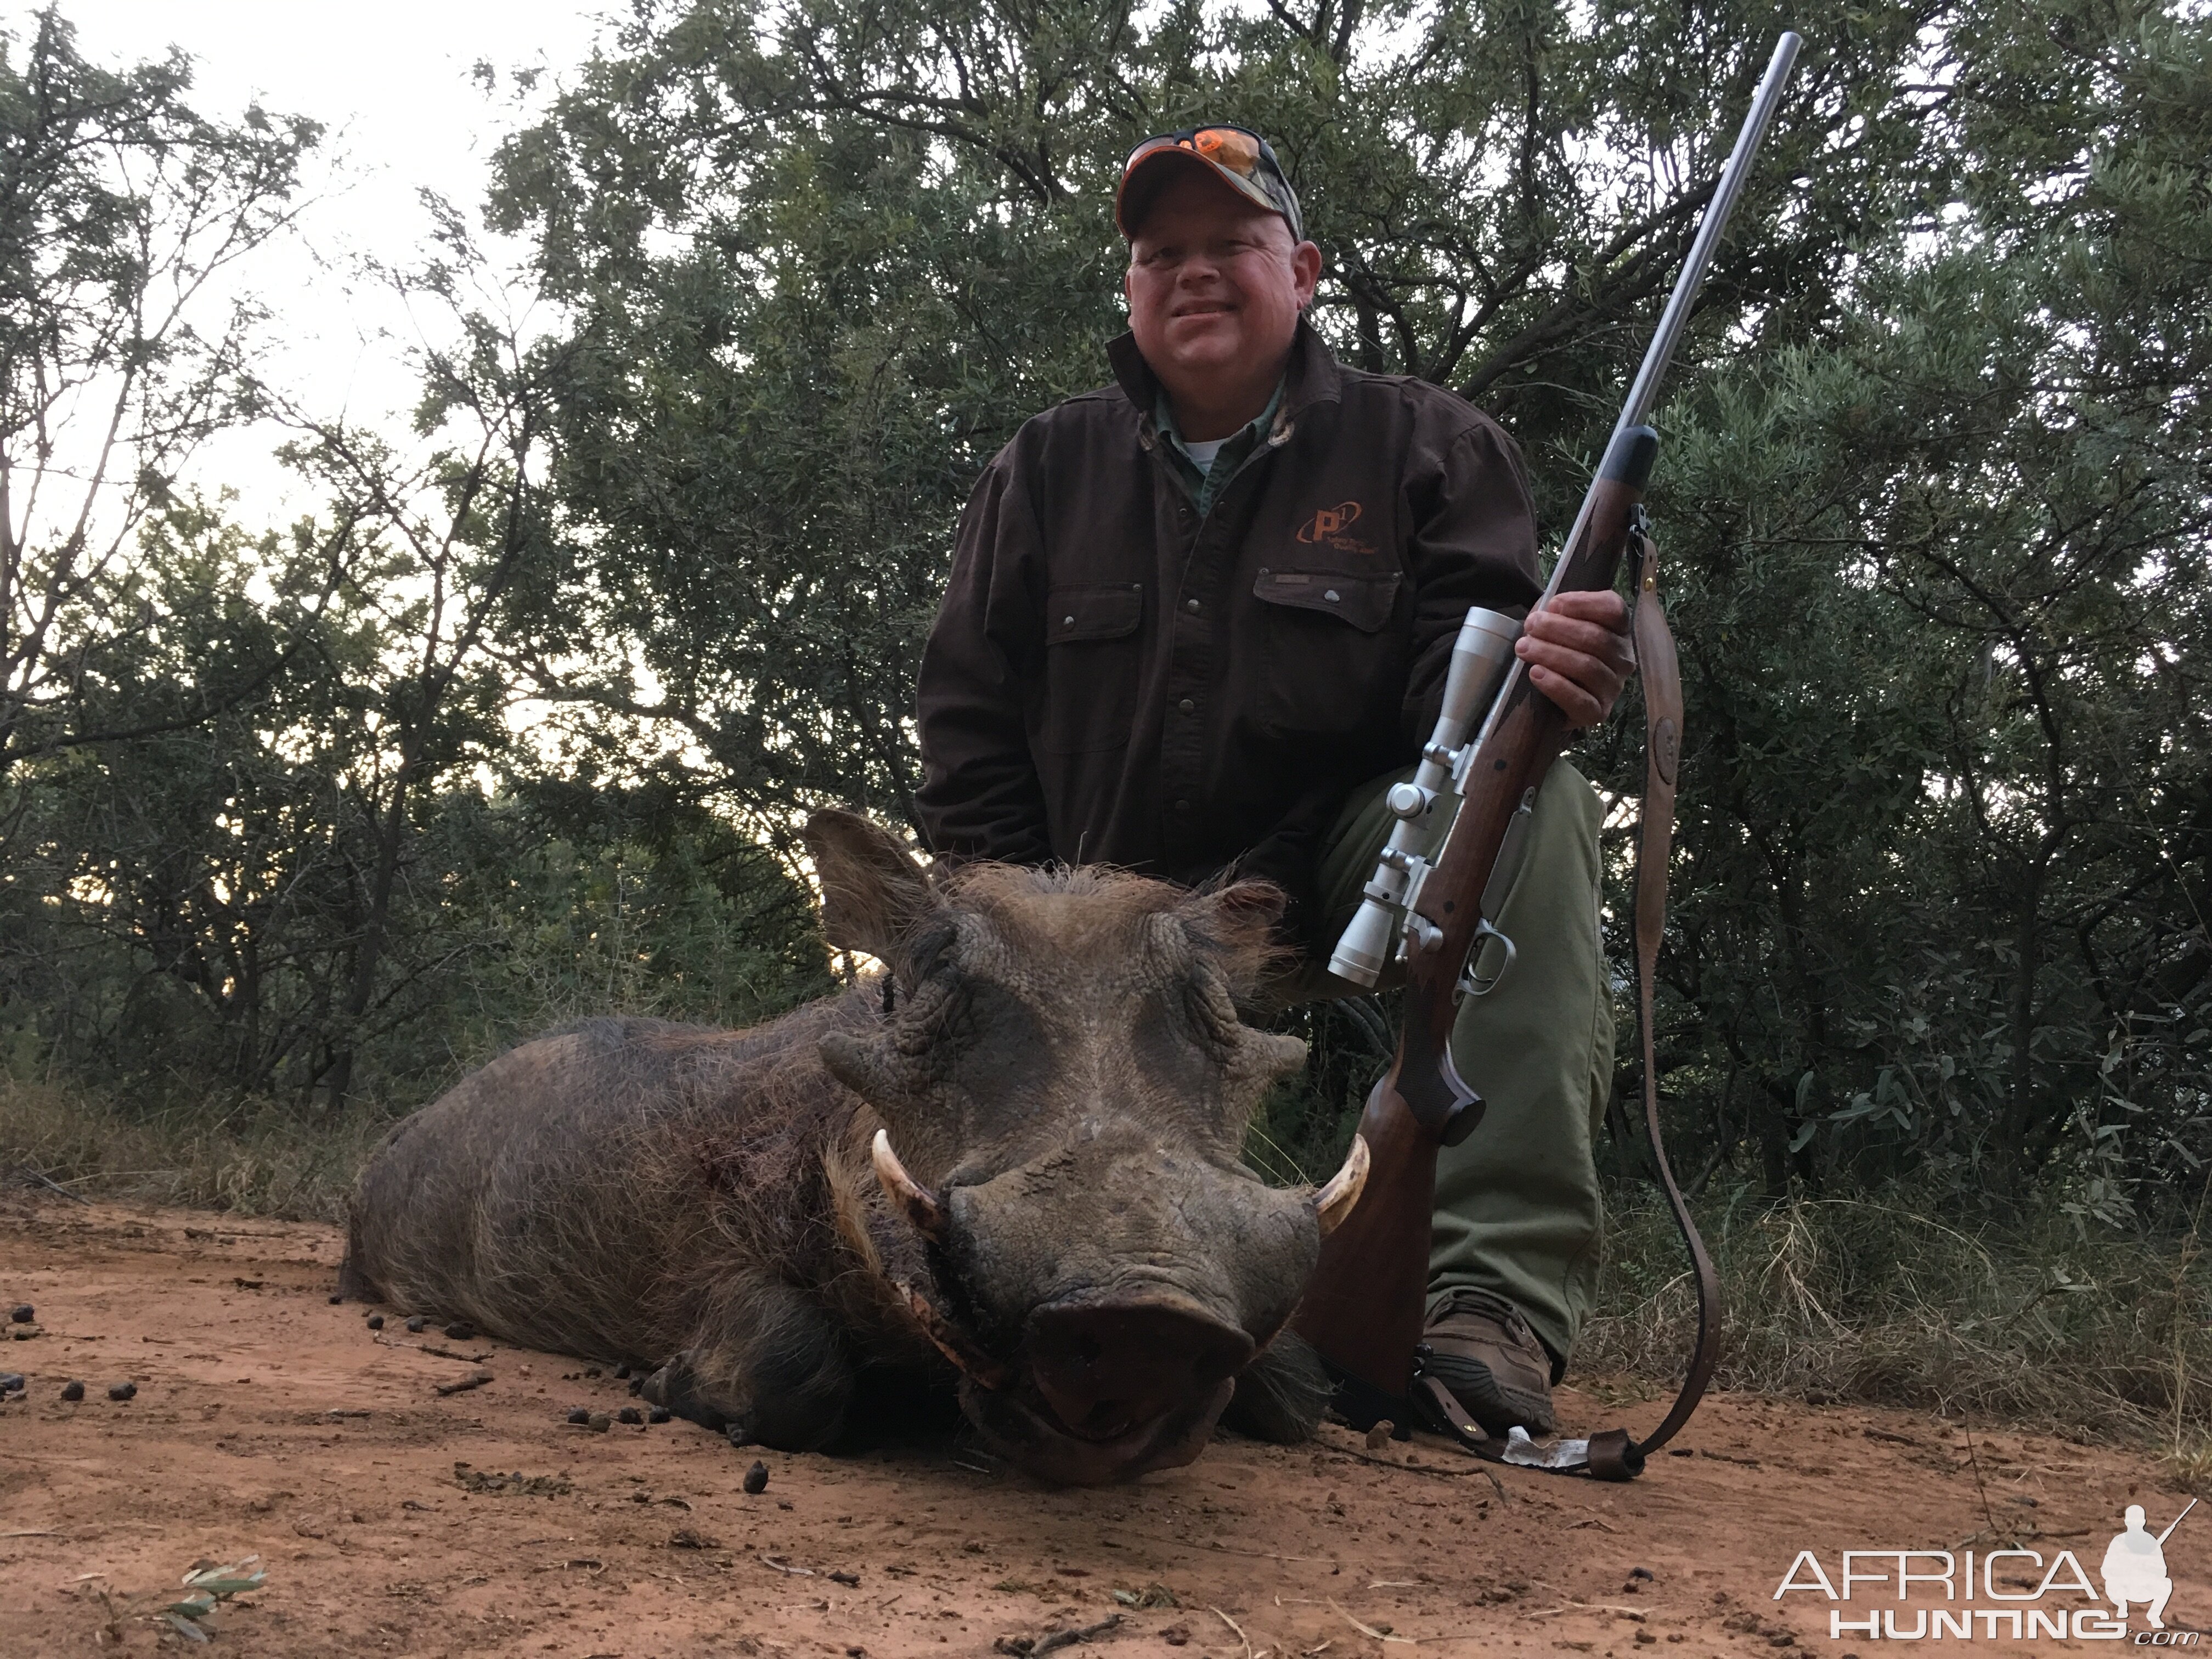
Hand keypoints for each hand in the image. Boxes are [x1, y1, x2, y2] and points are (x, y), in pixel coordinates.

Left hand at [1517, 589, 1633, 728]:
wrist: (1549, 697)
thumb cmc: (1557, 651)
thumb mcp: (1558, 624)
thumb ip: (1558, 612)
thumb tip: (1552, 608)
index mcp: (1619, 630)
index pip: (1614, 610)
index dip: (1584, 603)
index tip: (1553, 604)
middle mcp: (1623, 658)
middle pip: (1597, 638)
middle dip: (1559, 629)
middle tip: (1531, 626)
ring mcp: (1613, 687)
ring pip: (1588, 666)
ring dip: (1552, 654)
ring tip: (1525, 648)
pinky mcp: (1598, 713)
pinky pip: (1581, 700)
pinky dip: (1556, 685)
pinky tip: (1535, 673)